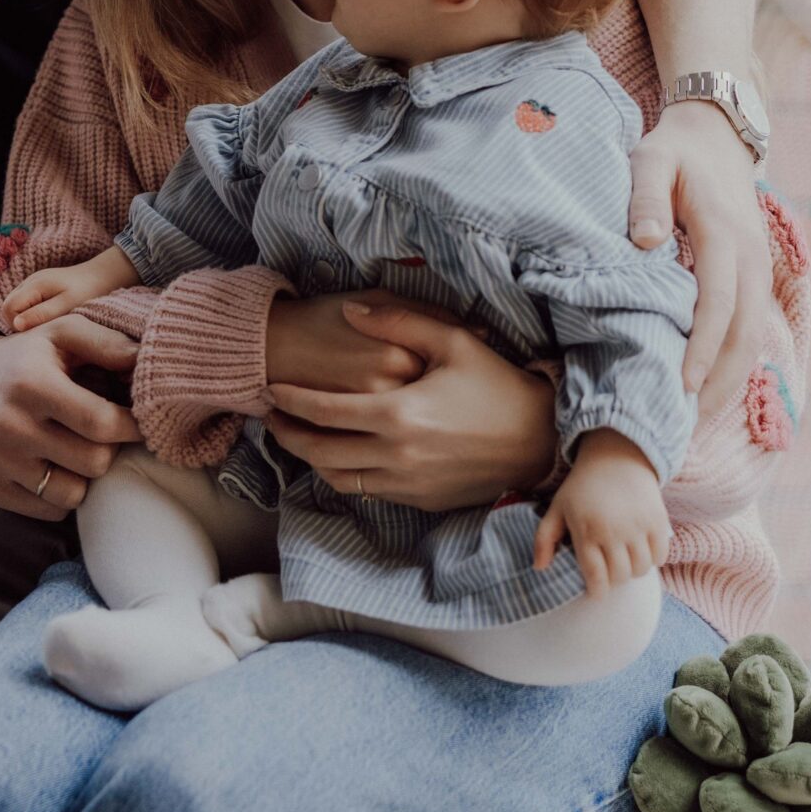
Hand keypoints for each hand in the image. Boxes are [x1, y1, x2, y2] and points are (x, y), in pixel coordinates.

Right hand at [0, 314, 140, 521]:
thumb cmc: (21, 357)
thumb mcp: (59, 334)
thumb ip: (106, 344)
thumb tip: (145, 361)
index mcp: (32, 385)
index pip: (100, 422)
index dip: (131, 426)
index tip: (140, 422)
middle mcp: (11, 427)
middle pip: (93, 462)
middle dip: (109, 449)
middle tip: (103, 434)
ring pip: (73, 493)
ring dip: (84, 475)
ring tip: (76, 450)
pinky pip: (48, 510)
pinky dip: (60, 492)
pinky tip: (52, 464)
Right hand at [7, 246, 136, 330]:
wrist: (103, 276)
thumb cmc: (89, 292)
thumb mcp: (67, 306)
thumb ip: (42, 314)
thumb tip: (16, 325)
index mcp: (35, 285)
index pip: (8, 308)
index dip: (17, 324)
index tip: (38, 331)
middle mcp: (29, 281)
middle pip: (7, 306)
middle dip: (20, 322)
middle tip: (43, 329)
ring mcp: (32, 283)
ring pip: (15, 306)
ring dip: (26, 318)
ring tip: (48, 323)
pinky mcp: (38, 287)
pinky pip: (25, 303)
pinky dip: (32, 313)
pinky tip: (49, 316)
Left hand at [263, 299, 558, 512]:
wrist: (540, 440)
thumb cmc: (497, 384)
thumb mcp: (452, 340)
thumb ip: (397, 321)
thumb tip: (350, 312)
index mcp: (399, 414)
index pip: (324, 411)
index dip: (290, 401)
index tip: (270, 390)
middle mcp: (396, 455)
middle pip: (320, 451)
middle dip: (287, 435)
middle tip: (270, 419)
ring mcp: (407, 483)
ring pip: (338, 478)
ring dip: (311, 459)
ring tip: (299, 438)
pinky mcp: (420, 500)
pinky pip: (367, 491)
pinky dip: (344, 475)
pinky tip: (340, 455)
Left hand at [533, 429, 669, 597]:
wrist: (616, 457)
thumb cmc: (582, 487)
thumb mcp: (557, 508)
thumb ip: (544, 539)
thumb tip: (539, 568)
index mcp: (587, 530)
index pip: (595, 576)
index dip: (597, 591)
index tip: (597, 591)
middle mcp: (614, 531)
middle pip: (620, 576)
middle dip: (614, 580)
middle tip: (610, 570)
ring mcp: (638, 526)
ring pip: (641, 569)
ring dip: (633, 571)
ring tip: (625, 560)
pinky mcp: (658, 521)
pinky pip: (660, 556)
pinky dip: (653, 559)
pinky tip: (642, 550)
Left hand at [629, 104, 777, 422]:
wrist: (716, 136)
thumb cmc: (673, 151)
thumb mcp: (651, 158)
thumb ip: (645, 196)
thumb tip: (646, 241)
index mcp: (722, 231)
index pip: (718, 301)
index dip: (702, 346)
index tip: (681, 384)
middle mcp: (750, 256)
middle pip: (743, 332)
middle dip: (717, 380)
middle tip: (683, 422)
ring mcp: (758, 268)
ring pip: (751, 337)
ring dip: (727, 380)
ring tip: (692, 420)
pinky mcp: (754, 277)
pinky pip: (749, 328)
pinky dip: (731, 363)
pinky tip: (706, 390)